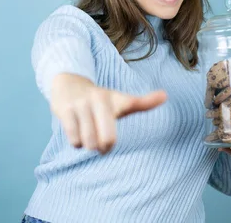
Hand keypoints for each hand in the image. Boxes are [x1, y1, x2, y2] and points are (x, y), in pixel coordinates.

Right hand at [50, 73, 167, 154]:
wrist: (68, 83)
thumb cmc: (99, 99)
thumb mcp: (120, 100)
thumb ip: (142, 102)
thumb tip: (165, 95)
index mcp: (114, 98)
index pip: (130, 106)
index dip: (136, 113)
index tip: (151, 108)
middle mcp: (98, 99)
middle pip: (107, 140)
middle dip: (104, 147)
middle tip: (101, 144)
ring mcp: (80, 105)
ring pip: (89, 142)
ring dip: (89, 145)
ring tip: (88, 136)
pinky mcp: (64, 111)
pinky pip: (74, 140)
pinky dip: (76, 143)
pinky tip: (77, 133)